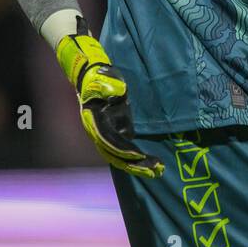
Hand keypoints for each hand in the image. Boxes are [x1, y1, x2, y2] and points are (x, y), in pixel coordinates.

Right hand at [56, 25, 164, 177]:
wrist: (90, 75)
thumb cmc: (98, 75)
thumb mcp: (103, 76)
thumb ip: (110, 85)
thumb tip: (119, 92)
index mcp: (94, 121)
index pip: (109, 142)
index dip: (124, 151)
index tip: (139, 156)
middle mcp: (98, 133)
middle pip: (116, 155)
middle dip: (136, 165)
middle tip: (156, 171)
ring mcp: (106, 135)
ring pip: (120, 157)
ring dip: (138, 166)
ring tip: (157, 171)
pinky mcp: (114, 133)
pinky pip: (123, 152)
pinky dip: (135, 160)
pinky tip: (150, 164)